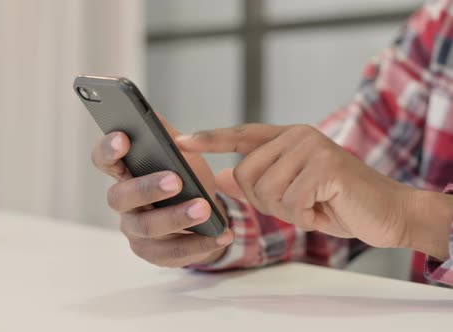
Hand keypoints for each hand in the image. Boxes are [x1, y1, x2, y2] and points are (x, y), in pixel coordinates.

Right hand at [91, 116, 232, 267]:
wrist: (206, 214)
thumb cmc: (186, 178)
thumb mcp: (178, 151)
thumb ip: (163, 133)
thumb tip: (150, 113)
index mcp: (124, 172)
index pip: (104, 160)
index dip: (109, 150)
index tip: (124, 138)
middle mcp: (123, 202)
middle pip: (120, 197)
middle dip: (147, 188)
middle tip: (175, 180)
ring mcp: (135, 230)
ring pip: (147, 227)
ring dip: (176, 217)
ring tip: (204, 208)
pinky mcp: (153, 253)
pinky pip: (172, 252)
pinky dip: (199, 244)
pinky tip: (221, 233)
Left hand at [177, 124, 415, 249]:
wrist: (385, 212)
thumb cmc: (335, 202)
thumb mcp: (289, 194)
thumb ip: (257, 182)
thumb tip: (221, 178)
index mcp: (286, 138)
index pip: (240, 135)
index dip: (210, 139)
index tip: (181, 142)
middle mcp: (297, 135)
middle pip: (246, 173)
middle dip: (265, 201)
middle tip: (299, 203)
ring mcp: (312, 146)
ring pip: (266, 189)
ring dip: (288, 210)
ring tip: (314, 204)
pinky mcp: (326, 164)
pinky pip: (291, 200)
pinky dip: (305, 216)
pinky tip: (325, 208)